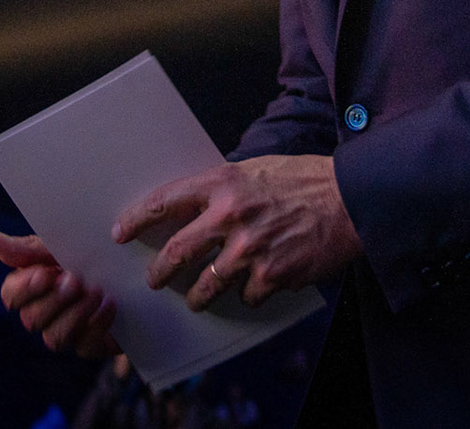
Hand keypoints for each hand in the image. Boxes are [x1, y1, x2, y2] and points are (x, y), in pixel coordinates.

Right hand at [0, 230, 119, 358]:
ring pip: (53, 338)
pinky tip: (110, 305)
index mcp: (31, 288)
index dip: (25, 288)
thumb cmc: (89, 255)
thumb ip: (28, 248)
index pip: (10, 296)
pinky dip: (98, 324)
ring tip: (95, 292)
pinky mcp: (90, 345)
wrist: (131, 268)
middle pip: (31, 319)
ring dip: (74, 314)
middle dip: (54, 300)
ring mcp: (66, 332)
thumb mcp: (61, 246)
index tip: (45, 273)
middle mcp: (44, 314)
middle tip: (75, 280)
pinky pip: (85, 345)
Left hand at [113, 155, 361, 309]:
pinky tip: (253, 287)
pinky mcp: (272, 276)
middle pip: (177, 251)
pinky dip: (246, 295)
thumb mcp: (256, 170)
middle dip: (159, 271)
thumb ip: (224, 188)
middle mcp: (230, 216)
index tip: (120, 231)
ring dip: (196, 296)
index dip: (137, 218)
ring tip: (195, 299)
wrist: (350, 200)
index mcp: (223, 183)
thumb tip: (192, 207)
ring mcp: (250, 249)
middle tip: (153, 279)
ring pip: (206, 285)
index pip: (165, 201)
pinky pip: (245, 296)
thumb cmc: (303, 180)